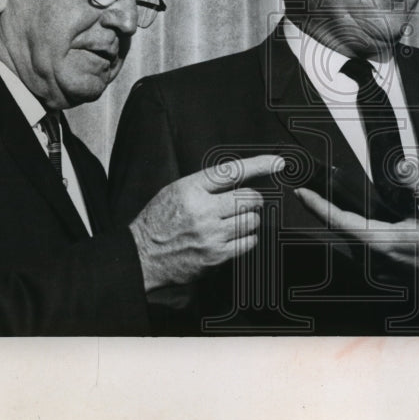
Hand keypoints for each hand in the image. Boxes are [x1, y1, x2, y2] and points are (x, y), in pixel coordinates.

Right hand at [129, 154, 284, 291]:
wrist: (141, 256)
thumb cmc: (158, 221)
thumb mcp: (175, 191)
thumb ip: (205, 185)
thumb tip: (239, 179)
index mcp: (191, 188)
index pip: (232, 171)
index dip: (259, 165)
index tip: (278, 163)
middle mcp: (203, 209)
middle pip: (249, 198)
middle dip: (254, 199)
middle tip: (247, 203)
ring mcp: (211, 234)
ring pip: (252, 220)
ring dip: (251, 219)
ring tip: (237, 221)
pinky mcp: (216, 255)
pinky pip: (249, 242)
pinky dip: (248, 237)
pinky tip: (237, 236)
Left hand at [294, 161, 418, 284]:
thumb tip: (401, 165)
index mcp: (385, 243)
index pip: (341, 222)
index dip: (318, 207)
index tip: (302, 193)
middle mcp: (376, 260)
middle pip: (340, 231)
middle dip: (324, 210)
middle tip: (311, 189)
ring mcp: (379, 269)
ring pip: (350, 242)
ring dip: (341, 222)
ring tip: (330, 201)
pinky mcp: (384, 272)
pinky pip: (362, 251)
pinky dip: (355, 234)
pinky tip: (359, 221)